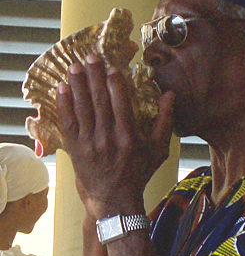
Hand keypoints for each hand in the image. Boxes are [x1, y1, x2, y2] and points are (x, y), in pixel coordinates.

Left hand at [56, 53, 174, 217]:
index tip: (111, 66)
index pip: (120, 103)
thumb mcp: (159, 149)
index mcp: (128, 136)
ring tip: (74, 66)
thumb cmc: (139, 172)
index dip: (114, 82)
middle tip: (89, 56)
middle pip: (98, 100)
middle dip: (94, 76)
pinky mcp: (75, 149)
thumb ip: (166, 121)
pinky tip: (62, 88)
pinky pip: (68, 122)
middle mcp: (107, 138)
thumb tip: (170, 94)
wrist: (114, 199)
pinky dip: (64, 104)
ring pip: (81, 108)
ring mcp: (89, 143)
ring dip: (77, 85)